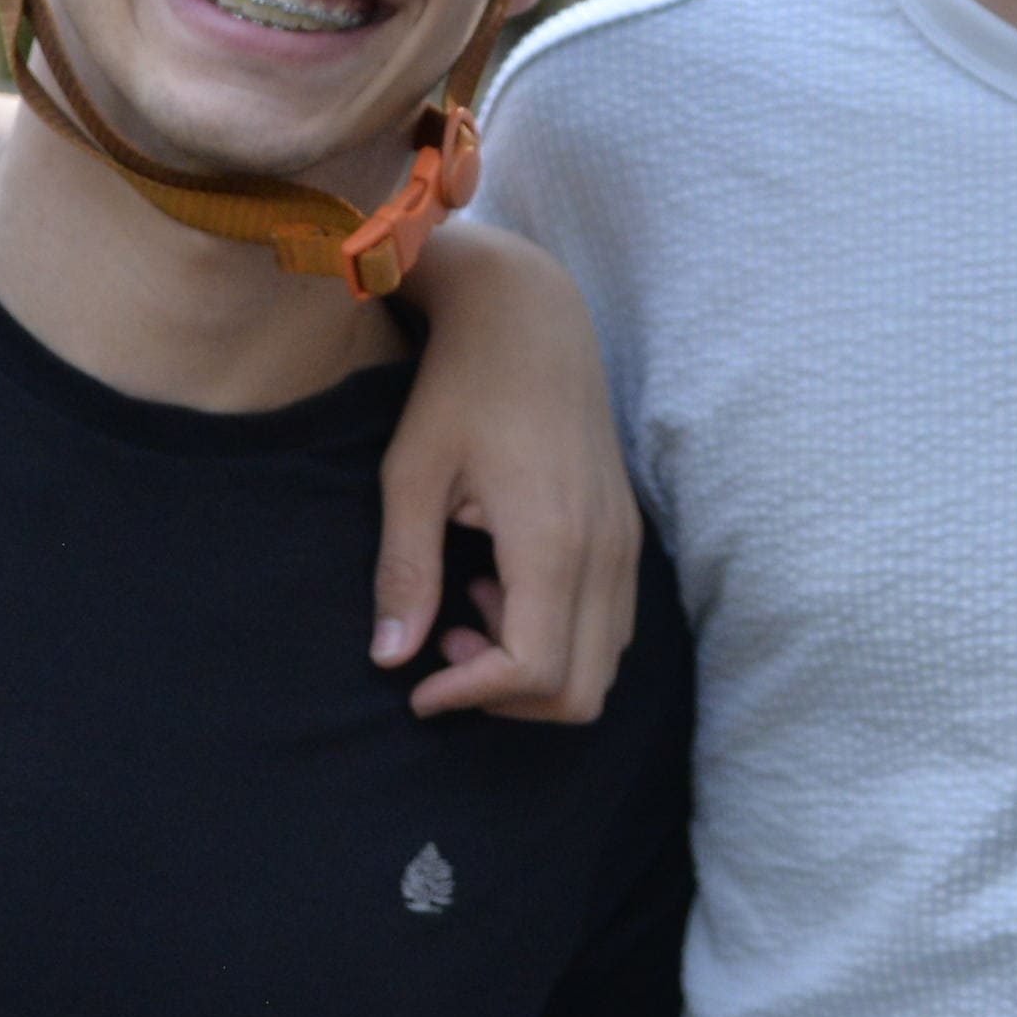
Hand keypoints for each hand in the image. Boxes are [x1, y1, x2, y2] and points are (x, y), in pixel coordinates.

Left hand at [377, 219, 641, 722]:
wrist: (530, 318)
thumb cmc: (461, 388)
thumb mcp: (412, 475)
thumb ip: (404, 571)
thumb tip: (390, 659)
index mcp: (551, 540)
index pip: (534, 671)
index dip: (471, 697)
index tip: (418, 688)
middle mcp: (604, 551)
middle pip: (580, 692)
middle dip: (506, 696)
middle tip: (445, 645)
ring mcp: (625, 545)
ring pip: (603, 666)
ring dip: (534, 667)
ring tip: (471, 606)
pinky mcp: (626, 534)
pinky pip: (610, 626)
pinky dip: (558, 635)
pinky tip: (503, 583)